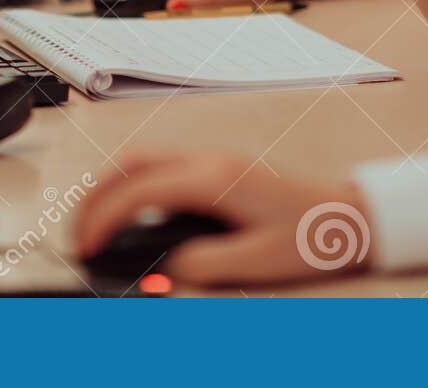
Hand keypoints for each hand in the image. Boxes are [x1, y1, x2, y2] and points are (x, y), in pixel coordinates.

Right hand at [75, 152, 372, 285]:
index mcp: (213, 179)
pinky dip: (134, 185)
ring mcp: (213, 159)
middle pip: (131, 165)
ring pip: (145, 160)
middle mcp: (208, 160)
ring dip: (112, 188)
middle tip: (79, 236)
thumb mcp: (258, 261)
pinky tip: (134, 213)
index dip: (103, 218)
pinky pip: (162, 166)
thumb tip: (165, 268)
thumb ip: (204, 264)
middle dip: (95, 197)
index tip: (87, 247)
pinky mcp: (219, 168)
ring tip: (97, 224)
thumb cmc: (311, 234)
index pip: (138, 190)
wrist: (348, 213)